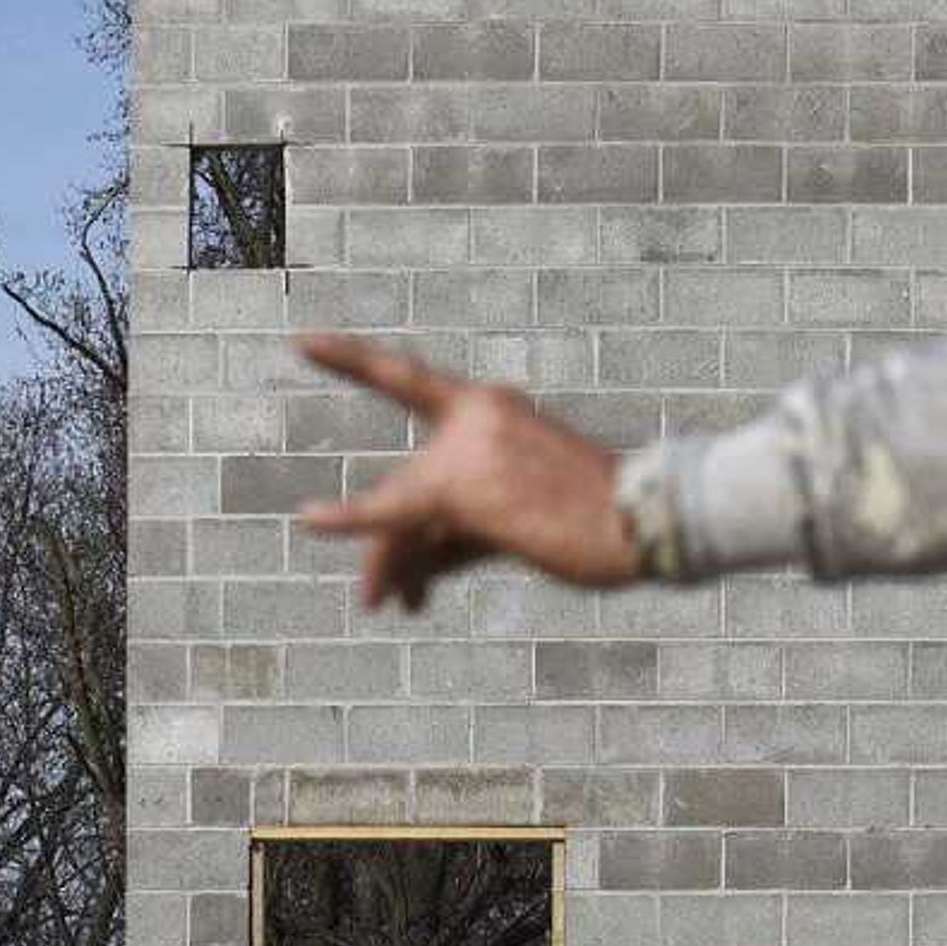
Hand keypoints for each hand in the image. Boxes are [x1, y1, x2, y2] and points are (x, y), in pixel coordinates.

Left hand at [292, 335, 640, 611]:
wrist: (644, 521)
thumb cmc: (597, 524)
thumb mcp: (521, 517)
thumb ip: (459, 533)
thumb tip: (406, 573)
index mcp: (490, 407)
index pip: (409, 380)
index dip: (351, 361)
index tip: (302, 342)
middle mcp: (471, 418)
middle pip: (405, 489)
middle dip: (389, 548)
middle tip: (379, 599)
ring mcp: (465, 451)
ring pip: (399, 512)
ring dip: (387, 563)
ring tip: (376, 604)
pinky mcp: (460, 489)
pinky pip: (389, 514)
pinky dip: (348, 521)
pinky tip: (310, 520)